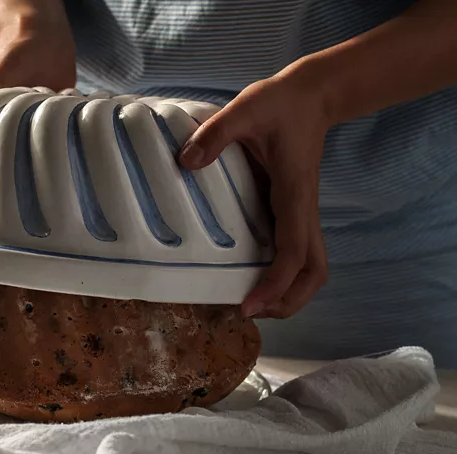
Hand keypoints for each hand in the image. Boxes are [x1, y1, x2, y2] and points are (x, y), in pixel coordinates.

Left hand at [179, 67, 331, 318]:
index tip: (249, 307)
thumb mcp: (245, 110)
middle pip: (314, 273)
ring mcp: (303, 212)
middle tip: (250, 312)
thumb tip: (185, 162)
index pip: (294, 253)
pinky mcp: (295, 209)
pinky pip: (299, 252)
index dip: (274, 285)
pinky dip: (284, 275)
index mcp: (294, 194)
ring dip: (291, 293)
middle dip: (289, 301)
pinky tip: (256, 277)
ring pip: (313, 267)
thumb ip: (216, 135)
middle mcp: (304, 210)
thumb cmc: (280, 103)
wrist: (312, 95)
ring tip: (255, 304)